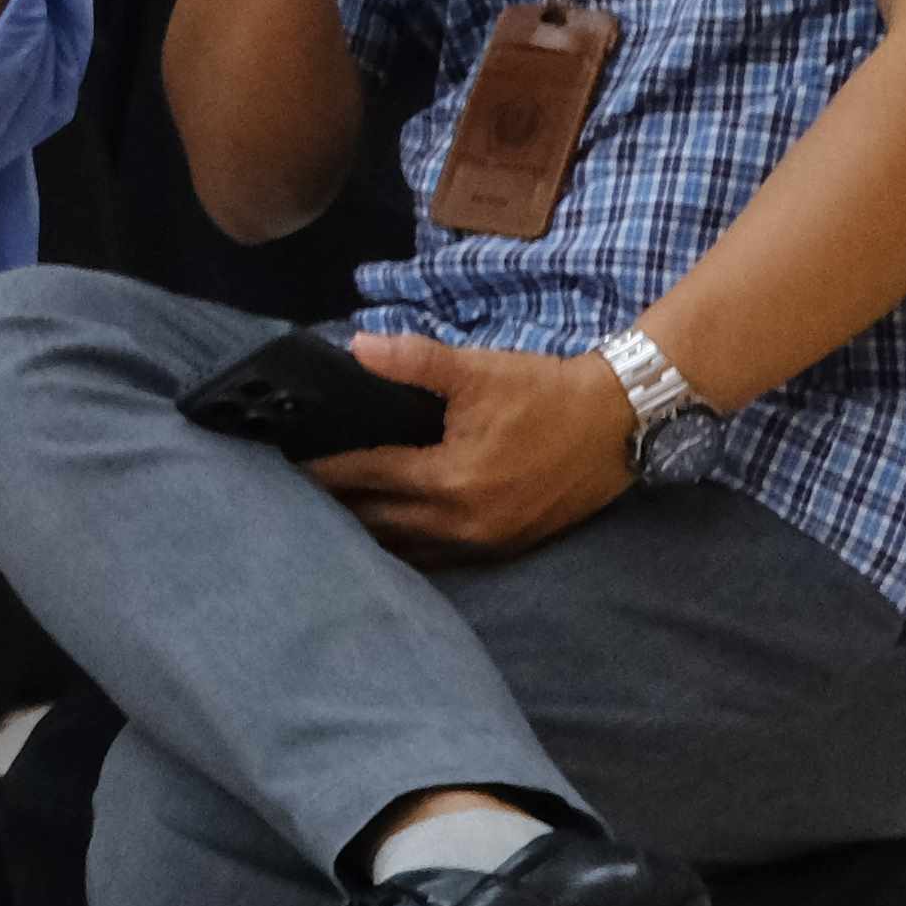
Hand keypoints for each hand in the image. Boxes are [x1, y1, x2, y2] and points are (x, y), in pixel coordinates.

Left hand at [304, 330, 637, 559]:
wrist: (618, 422)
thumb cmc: (545, 392)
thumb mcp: (478, 370)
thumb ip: (414, 361)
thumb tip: (356, 346)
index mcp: (449, 479)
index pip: (366, 477)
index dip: (324, 471)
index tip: (287, 469)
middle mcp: (462, 522)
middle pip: (378, 523)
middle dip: (337, 509)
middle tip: (294, 499)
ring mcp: (485, 543)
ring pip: (408, 549)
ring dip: (369, 536)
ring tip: (329, 523)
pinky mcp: (505, 548)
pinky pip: (440, 559)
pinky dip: (408, 549)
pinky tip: (388, 540)